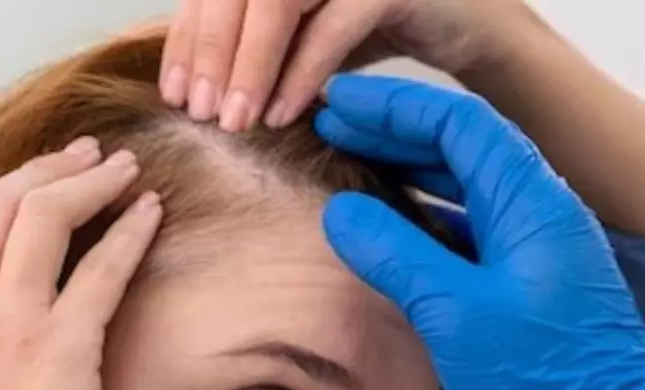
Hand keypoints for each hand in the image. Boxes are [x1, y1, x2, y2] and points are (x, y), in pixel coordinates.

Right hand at [0, 139, 161, 389]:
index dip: (5, 197)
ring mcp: (7, 324)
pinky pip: (100, 269)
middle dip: (47, 170)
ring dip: (89, 182)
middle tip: (88, 156)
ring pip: (45, 218)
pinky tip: (151, 212)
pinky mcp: (61, 347)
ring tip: (126, 169)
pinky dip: (128, 230)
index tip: (39, 183)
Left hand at [159, 0, 531, 131]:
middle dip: (212, 55)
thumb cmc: (378, 26)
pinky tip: (282, 114)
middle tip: (200, 113)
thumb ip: (254, 45)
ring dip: (249, 65)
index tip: (176, 92)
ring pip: (275, 3)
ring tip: (235, 122)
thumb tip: (189, 83)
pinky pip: (331, 28)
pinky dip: (301, 73)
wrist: (468, 24)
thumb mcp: (304, 34)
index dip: (188, 38)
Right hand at [314, 74, 644, 389]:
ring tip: (352, 166)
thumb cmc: (545, 384)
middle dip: (396, 132)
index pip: (459, 122)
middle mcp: (545, 215)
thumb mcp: (455, 315)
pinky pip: (478, 231)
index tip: (336, 102)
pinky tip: (397, 231)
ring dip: (413, 173)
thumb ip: (397, 254)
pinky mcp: (538, 288)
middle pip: (464, 148)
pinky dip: (433, 219)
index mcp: (533, 204)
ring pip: (470, 190)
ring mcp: (544, 251)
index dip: (393, 106)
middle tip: (331, 127)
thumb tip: (341, 211)